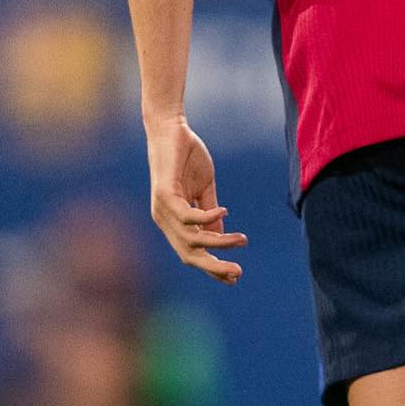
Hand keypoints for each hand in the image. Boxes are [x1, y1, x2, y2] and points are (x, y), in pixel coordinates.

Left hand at [145, 116, 246, 282]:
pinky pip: (187, 217)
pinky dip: (207, 218)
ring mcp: (162, 209)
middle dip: (213, 267)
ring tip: (242, 240)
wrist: (171, 128)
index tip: (234, 277)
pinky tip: (225, 211)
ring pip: (190, 240)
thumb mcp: (203, 189)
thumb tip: (220, 236)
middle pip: (188, 255)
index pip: (191, 252)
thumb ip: (210, 213)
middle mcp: (164, 220)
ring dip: (218, 242)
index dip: (211, 266)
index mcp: (173, 221)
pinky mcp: (163, 194)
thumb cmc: (186, 157)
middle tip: (237, 273)